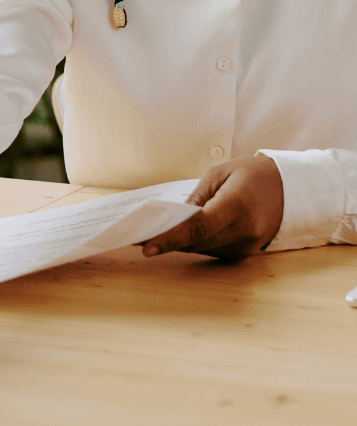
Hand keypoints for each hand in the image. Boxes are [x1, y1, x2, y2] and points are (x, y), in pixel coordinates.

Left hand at [142, 155, 283, 259]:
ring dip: (177, 244)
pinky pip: (214, 250)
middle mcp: (245, 230)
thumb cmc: (252, 173)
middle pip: (198, 241)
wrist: (291, 187)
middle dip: (166, 241)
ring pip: (203, 249)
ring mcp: (248, 244)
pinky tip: (173, 238)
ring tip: (147, 238)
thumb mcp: (220, 174)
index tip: (147, 246)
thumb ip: (197, 197)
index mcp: (238, 205)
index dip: (171, 238)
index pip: (198, 227)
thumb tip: (174, 218)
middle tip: (133, 237)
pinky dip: (194, 244)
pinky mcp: (247, 251)